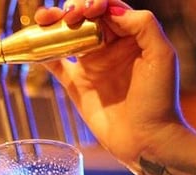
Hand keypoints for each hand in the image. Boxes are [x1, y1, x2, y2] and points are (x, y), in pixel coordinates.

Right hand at [34, 1, 190, 164]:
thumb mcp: (161, 55)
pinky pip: (55, 65)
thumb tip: (111, 9)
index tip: (86, 11)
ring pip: (67, 36)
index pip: (108, 8)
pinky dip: (42, 54)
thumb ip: (143, 25)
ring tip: (43, 20)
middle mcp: (110, 47)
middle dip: (71, 9)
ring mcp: (91, 66)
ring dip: (53, 25)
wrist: (147, 140)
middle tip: (65, 16)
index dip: (94, 3)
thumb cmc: (159, 100)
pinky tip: (34, 46)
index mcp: (131, 36)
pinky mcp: (77, 85)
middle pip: (84, 17)